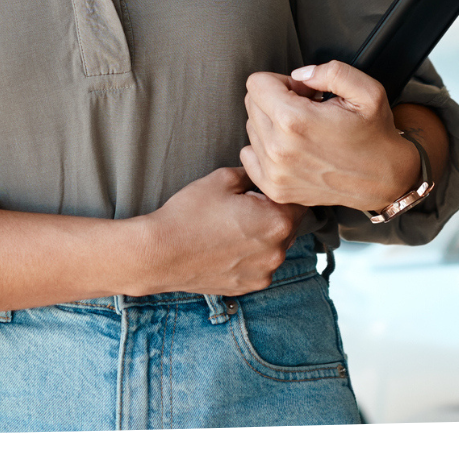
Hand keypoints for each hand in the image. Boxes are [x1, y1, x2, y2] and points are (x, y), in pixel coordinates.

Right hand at [140, 166, 307, 296]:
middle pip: (289, 225)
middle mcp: (277, 252)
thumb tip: (264, 171)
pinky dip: (251, 255)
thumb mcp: (222, 179)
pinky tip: (227, 244)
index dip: (280, 190)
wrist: (161, 253)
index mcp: (276, 221)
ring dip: (263, 235)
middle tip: (245, 204)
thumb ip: (253, 173)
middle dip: (273, 213)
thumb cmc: (190, 213)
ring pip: (275, 247)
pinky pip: (261, 265)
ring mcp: (264, 274)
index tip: (264, 186)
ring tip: (232, 226)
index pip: (297, 200)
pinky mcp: (249, 287)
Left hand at [239, 62, 419, 213]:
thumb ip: (330, 71)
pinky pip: (248, 155)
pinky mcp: (275, 189)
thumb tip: (299, 75)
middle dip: (276, 100)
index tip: (304, 93)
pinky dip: (264, 148)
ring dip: (272, 124)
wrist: (386, 181)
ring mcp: (274, 173)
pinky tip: (292, 149)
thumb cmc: (376, 135)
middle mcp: (278, 149)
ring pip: (252, 128)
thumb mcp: (367, 90)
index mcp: (294, 120)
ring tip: (305, 131)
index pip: (256, 83)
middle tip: (307, 110)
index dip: (282, 81)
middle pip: (252, 104)